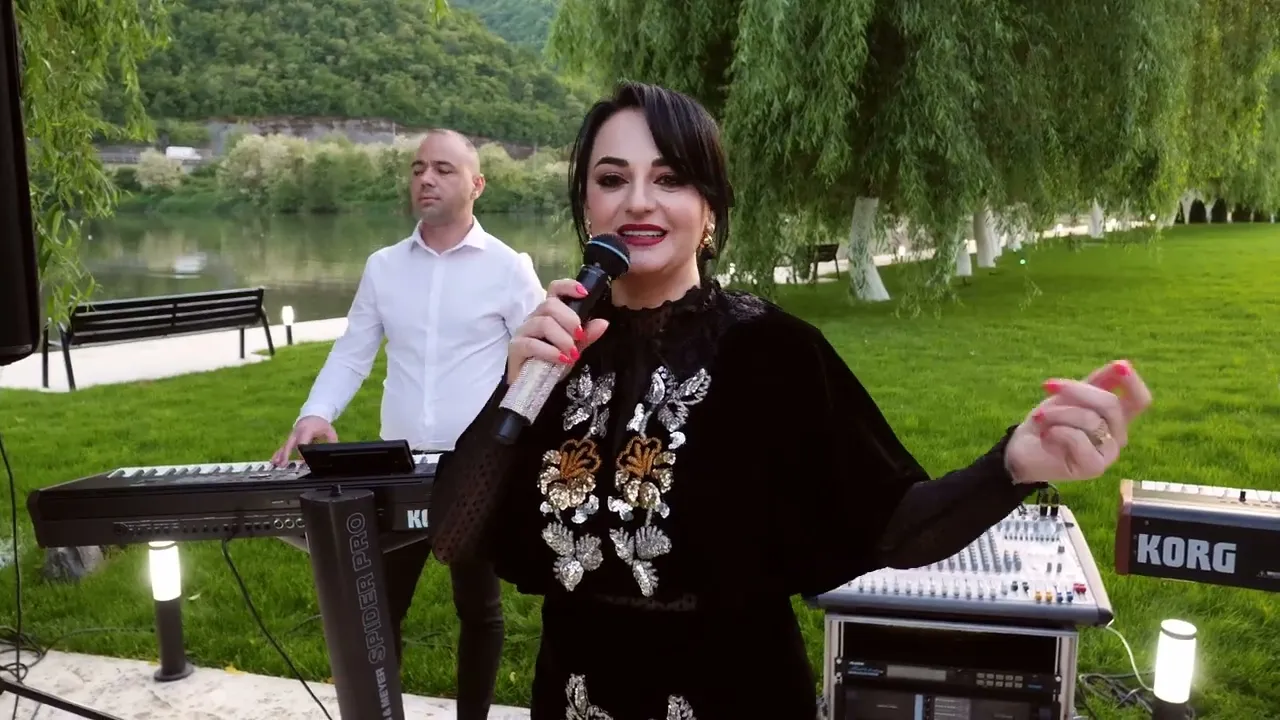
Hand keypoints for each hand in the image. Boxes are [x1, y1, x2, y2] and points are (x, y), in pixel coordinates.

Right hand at [271, 415, 337, 465]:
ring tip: (276, 464)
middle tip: (283, 464)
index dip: (301, 450)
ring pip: (285, 445)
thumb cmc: (321, 424)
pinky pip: (283, 446)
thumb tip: (334, 451)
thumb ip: (332, 441)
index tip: (302, 460)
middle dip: (286, 454)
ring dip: (280, 455)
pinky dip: (278, 453)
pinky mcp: (290, 438)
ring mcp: (292, 435)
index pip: (303, 441)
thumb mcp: (329, 431)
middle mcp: (297, 432)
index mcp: (307, 429)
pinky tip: (274, 460)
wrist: (313, 415)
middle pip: (291, 443)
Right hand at [507, 278, 608, 383]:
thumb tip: (603, 323)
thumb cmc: (553, 362)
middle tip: (580, 336)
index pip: (555, 289)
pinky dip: (551, 352)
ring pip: (543, 323)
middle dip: (569, 319)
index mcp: (549, 313)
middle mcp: (534, 317)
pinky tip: (562, 360)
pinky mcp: (516, 347)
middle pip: (550, 304)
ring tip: (572, 354)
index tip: (584, 293)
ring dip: (562, 338)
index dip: (568, 286)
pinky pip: (532, 344)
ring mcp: (523, 331)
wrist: (535, 386)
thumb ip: (587, 336)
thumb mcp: (575, 348)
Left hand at [1005, 360, 1152, 483]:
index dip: (1134, 381)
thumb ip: (1098, 381)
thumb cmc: (1049, 421)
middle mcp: (1118, 435)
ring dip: (1056, 413)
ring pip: (1090, 420)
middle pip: (1110, 403)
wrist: (1021, 448)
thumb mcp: (1070, 395)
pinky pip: (1077, 438)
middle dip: (1076, 390)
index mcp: (1117, 416)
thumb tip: (1123, 364)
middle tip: (1047, 385)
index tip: (1120, 366)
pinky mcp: (1094, 467)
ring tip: (1040, 418)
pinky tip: (1046, 437)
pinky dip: (1055, 431)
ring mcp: (1108, 453)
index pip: (1140, 399)